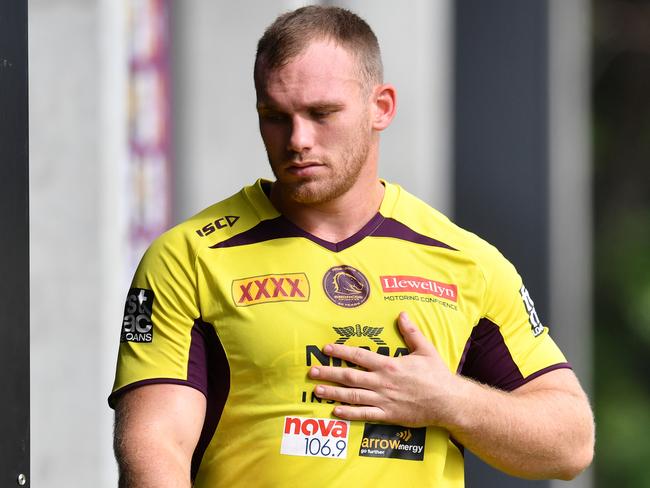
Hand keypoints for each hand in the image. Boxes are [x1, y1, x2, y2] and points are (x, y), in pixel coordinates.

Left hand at [308, 312, 460, 426]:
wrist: (449, 402)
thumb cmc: (437, 375)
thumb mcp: (425, 349)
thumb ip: (411, 332)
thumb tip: (402, 314)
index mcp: (389, 365)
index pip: (359, 356)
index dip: (341, 351)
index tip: (326, 349)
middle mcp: (383, 382)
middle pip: (350, 376)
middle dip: (329, 373)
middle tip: (312, 371)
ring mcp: (384, 400)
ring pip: (353, 396)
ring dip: (333, 392)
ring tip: (317, 390)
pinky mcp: (388, 415)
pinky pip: (364, 414)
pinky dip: (349, 413)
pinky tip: (335, 411)